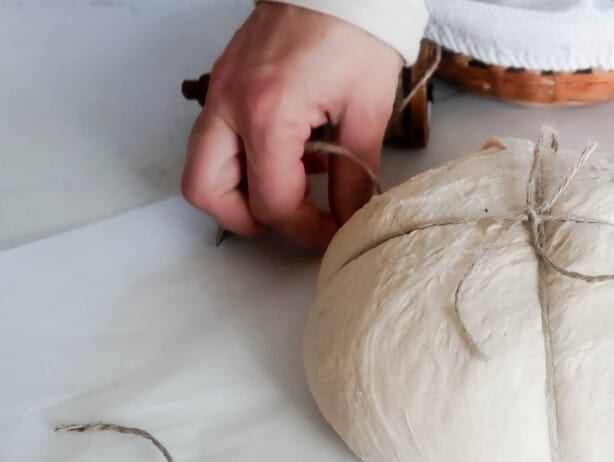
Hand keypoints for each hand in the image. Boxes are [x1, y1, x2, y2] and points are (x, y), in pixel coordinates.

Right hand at [180, 2, 400, 248]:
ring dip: (240, 190)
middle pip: (206, 191)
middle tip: (291, 220)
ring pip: (202, 166)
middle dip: (247, 219)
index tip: (331, 231)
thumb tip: (349, 215)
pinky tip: (291, 151)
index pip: (272, 201)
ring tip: (295, 183)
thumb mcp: (367, 109)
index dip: (304, 230)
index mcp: (269, 115)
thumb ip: (355, 172)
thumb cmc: (356, 33)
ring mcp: (220, 91)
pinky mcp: (224, 79)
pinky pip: (215, 136)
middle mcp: (231, 105)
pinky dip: (242, 158)